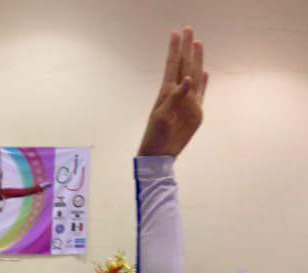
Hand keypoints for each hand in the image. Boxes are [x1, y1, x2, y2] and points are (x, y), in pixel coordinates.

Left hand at [138, 27, 207, 157]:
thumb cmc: (155, 135)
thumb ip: (175, 97)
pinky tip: (205, 72)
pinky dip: (204, 83)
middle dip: (187, 48)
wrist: (159, 154)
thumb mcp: (162, 116)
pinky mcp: (195, 114)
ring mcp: (188, 102)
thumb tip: (187, 79)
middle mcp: (178, 94)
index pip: (172, 65)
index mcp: (167, 92)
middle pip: (185, 65)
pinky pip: (201, 94)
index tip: (176, 33)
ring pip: (195, 76)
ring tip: (198, 44)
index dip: (175, 49)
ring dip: (197, 60)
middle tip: (189, 29)